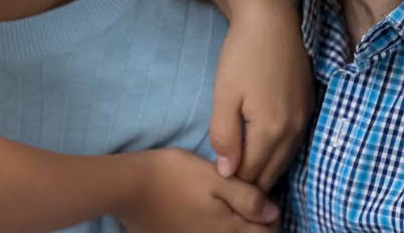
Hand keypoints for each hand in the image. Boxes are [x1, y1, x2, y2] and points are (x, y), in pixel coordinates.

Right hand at [118, 148, 279, 232]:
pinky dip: (214, 229)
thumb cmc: (174, 176)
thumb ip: (247, 197)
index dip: (270, 217)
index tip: (263, 198)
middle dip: (254, 224)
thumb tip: (274, 212)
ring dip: (235, 227)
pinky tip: (207, 215)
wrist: (129, 187)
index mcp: (229, 229)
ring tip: (227, 209)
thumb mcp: (215, 178)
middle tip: (248, 203)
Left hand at [211, 0, 313, 188]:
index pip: (251, 174)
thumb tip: (227, 172)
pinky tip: (265, 153)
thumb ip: (224, 136)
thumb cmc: (242, 54)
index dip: (233, 183)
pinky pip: (294, 143)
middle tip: (230, 189)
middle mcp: (294, 130)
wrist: (272, 18)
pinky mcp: (309, 106)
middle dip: (251, 184)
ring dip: (267, 171)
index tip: (216, 187)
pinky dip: (279, 154)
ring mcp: (305, 118)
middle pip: (271, 172)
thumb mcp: (224, 94)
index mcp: (271, 130)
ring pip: (285, 160)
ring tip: (246, 178)